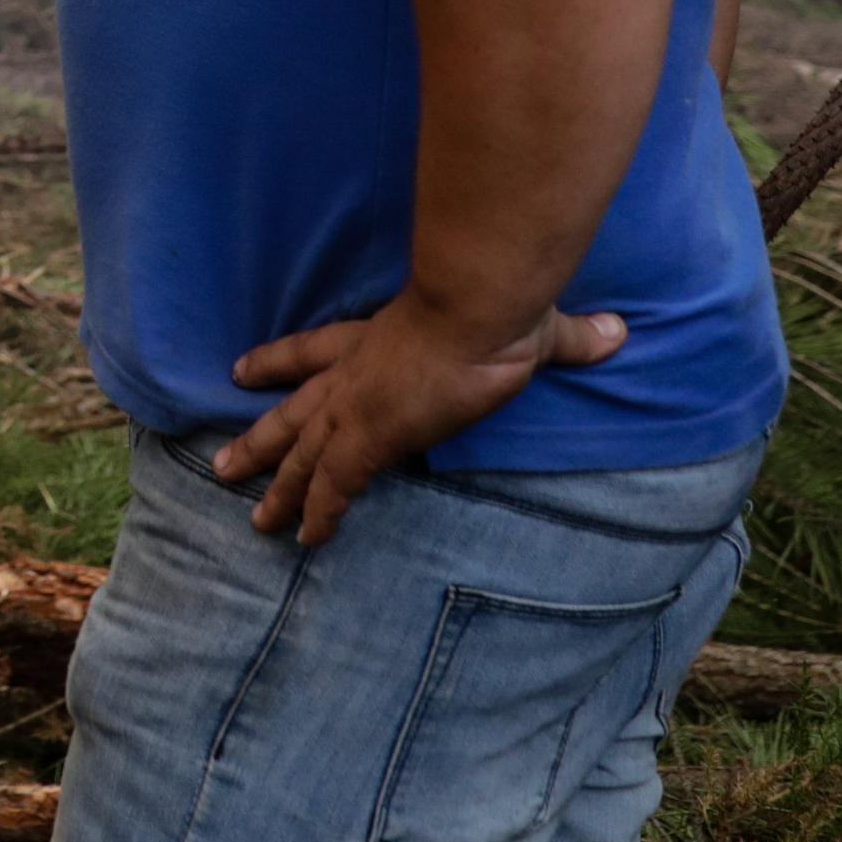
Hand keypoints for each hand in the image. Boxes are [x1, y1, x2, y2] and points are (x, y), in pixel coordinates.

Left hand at [211, 293, 626, 543]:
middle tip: (223, 464)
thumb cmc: (496, 303)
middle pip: (291, 413)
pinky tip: (305, 539)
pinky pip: (332, 488)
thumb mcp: (528, 320)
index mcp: (374, 337)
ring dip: (276, 487)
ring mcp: (355, 407)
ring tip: (253, 519)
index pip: (312, 350)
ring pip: (300, 456)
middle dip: (259, 441)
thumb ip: (569, 334)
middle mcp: (351, 374)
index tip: (242, 370)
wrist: (478, 307)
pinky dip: (317, 513)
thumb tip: (619, 332)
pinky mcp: (367, 438)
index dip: (277, 362)